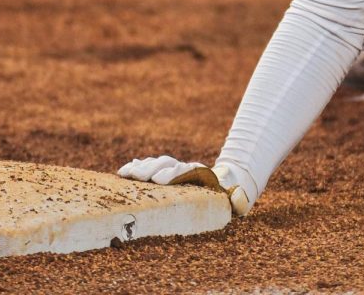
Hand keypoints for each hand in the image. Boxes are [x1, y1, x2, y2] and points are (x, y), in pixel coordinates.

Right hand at [117, 155, 252, 215]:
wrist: (222, 183)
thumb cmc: (226, 198)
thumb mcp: (234, 200)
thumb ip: (237, 201)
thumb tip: (238, 199)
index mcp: (200, 175)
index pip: (185, 171)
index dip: (173, 174)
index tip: (161, 180)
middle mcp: (185, 169)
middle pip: (167, 164)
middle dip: (152, 169)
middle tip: (138, 176)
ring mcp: (175, 169)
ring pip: (158, 163)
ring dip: (141, 168)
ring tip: (126, 173)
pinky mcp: (165, 173)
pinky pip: (150, 167)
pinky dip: (137, 168)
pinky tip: (125, 171)